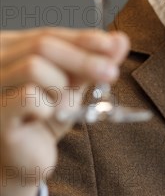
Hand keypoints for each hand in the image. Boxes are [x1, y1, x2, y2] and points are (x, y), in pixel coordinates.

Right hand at [0, 27, 128, 195]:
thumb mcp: (73, 85)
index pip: (50, 34)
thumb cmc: (44, 117)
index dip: (82, 38)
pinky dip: (46, 107)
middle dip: (83, 59)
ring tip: (58, 106)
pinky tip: (43, 118)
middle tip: (111, 73)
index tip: (111, 45)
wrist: (26, 160)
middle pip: (42, 45)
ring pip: (33, 67)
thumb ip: (93, 62)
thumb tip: (120, 40)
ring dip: (59, 87)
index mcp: (14, 50)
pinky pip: (28, 97)